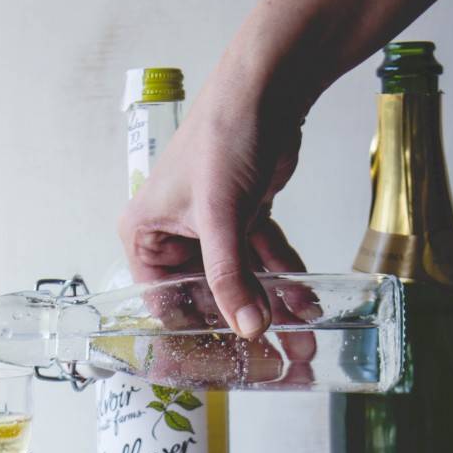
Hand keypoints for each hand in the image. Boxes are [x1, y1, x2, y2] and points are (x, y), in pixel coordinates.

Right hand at [118, 67, 307, 339]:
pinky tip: (307, 301)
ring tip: (303, 337)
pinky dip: (285, 278)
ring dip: (272, 306)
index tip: (225, 365)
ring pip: (240, 280)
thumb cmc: (222, 135)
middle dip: (243, 324)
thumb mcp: (221, 215)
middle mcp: (173, 235)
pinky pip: (263, 260)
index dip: (195, 335)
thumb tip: (250, 327)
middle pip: (206, 297)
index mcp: (145, 235)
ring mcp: (210, 227)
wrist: (268, 87)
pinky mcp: (243, 217)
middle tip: (277, 358)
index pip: (164, 302)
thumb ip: (231, 276)